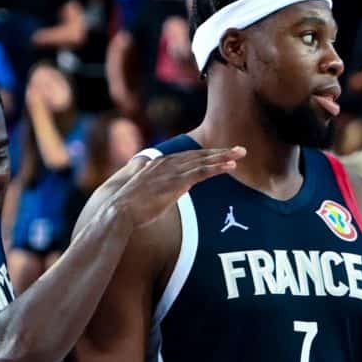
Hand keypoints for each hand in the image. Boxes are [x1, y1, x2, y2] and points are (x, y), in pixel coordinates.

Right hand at [82, 144, 243, 231]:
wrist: (120, 211)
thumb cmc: (131, 208)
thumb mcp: (146, 194)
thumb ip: (160, 188)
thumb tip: (170, 192)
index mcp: (160, 164)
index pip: (188, 157)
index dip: (207, 155)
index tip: (222, 155)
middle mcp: (167, 163)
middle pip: (199, 155)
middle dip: (220, 151)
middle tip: (240, 150)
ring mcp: (171, 171)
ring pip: (203, 161)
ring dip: (224, 157)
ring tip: (241, 154)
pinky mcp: (175, 182)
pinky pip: (201, 172)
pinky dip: (217, 168)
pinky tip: (230, 166)